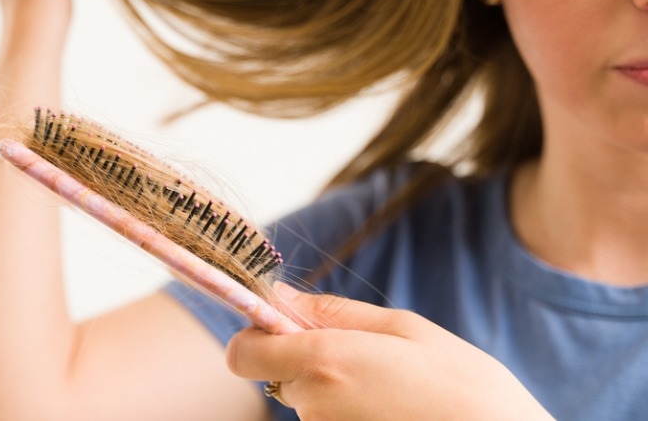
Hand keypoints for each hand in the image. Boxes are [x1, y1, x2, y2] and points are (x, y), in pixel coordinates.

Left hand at [226, 283, 553, 420]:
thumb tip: (279, 295)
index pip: (242, 353)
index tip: (283, 327)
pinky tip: (391, 410)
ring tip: (391, 387)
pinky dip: (350, 412)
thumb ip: (331, 312)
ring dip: (333, 388)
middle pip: (276, 374)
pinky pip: (330, 420)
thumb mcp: (401, 328)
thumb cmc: (462, 384)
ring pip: (306, 400)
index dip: (255, 338)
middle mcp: (314, 404)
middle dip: (304, 360)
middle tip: (363, 356)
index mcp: (322, 362)